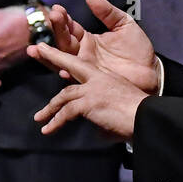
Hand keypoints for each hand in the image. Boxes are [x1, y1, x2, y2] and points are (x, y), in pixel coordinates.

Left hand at [27, 48, 145, 138]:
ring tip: (39, 118)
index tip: (52, 51)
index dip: (66, 57)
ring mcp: (93, 89)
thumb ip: (104, 113)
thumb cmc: (138, 115)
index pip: (81, 64)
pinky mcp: (90, 102)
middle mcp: (98, 78)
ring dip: (50, 108)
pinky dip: (56, 121)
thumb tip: (98, 129)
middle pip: (69, 65)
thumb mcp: (118, 108)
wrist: (147, 118)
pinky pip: (67, 111)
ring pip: (64, 94)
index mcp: (105, 77)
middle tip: (35, 51)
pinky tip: (48, 130)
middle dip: (51, 57)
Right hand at [37, 0, 159, 93]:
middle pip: (63, 41)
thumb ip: (108, 12)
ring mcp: (84, 68)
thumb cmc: (138, 50)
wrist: (151, 73)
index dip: (63, 19)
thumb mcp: (124, 25)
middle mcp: (82, 54)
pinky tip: (62, 69)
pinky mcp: (90, 82)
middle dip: (56, 29)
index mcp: (88, 39)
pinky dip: (67, 74)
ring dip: (48, 55)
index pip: (70, 27)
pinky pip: (75, 79)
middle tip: (52, 16)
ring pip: (61, 61)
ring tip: (36, 48)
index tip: (57, 9)